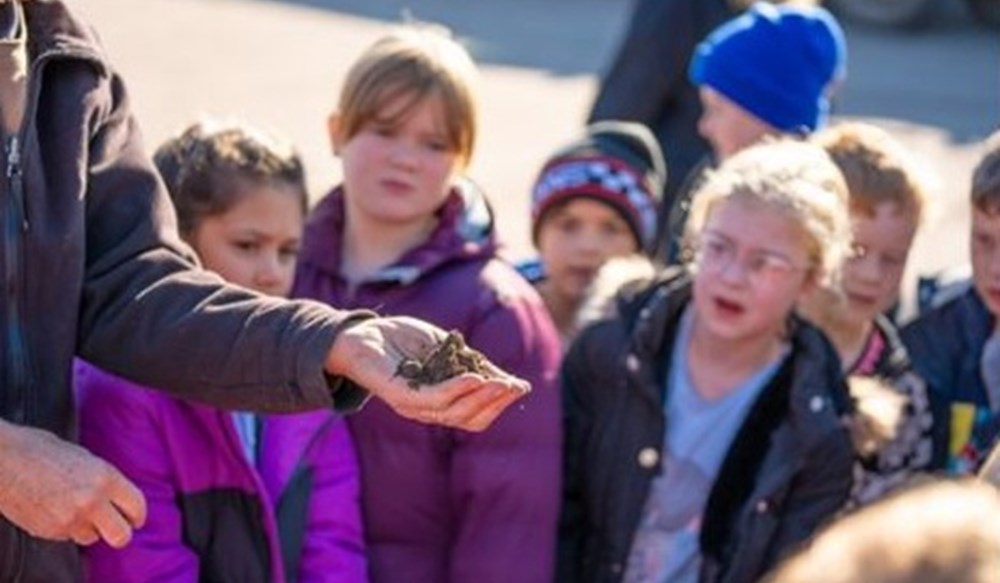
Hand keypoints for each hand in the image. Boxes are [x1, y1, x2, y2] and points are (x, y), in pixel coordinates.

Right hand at [0, 420, 145, 547]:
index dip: (137, 515)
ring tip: (75, 509)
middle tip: (115, 526)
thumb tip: (118, 499)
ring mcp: (69, 518)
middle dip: (120, 533)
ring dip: (88, 529)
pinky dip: (66, 528)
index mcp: (105, 477)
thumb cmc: (41, 450)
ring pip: (92, 538)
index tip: (134, 519)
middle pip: (121, 536)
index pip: (136, 507)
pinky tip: (54, 509)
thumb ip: (104, 480)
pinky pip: (67, 537)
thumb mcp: (84, 458)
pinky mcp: (48, 530)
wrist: (2, 459)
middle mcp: (92, 501)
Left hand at [325, 316, 529, 431]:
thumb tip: (509, 382)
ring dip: (482, 397)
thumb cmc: (403, 340)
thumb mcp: (447, 351)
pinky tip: (473, 377)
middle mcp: (427, 411)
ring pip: (455, 413)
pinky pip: (433, 399)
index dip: (499, 404)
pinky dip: (457, 389)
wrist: (362, 332)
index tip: (520, 386)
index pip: (474, 415)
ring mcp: (412, 406)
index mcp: (440, 403)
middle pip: (469, 419)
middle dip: (496, 403)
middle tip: (514, 386)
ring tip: (501, 382)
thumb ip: (473, 366)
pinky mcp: (398, 396)